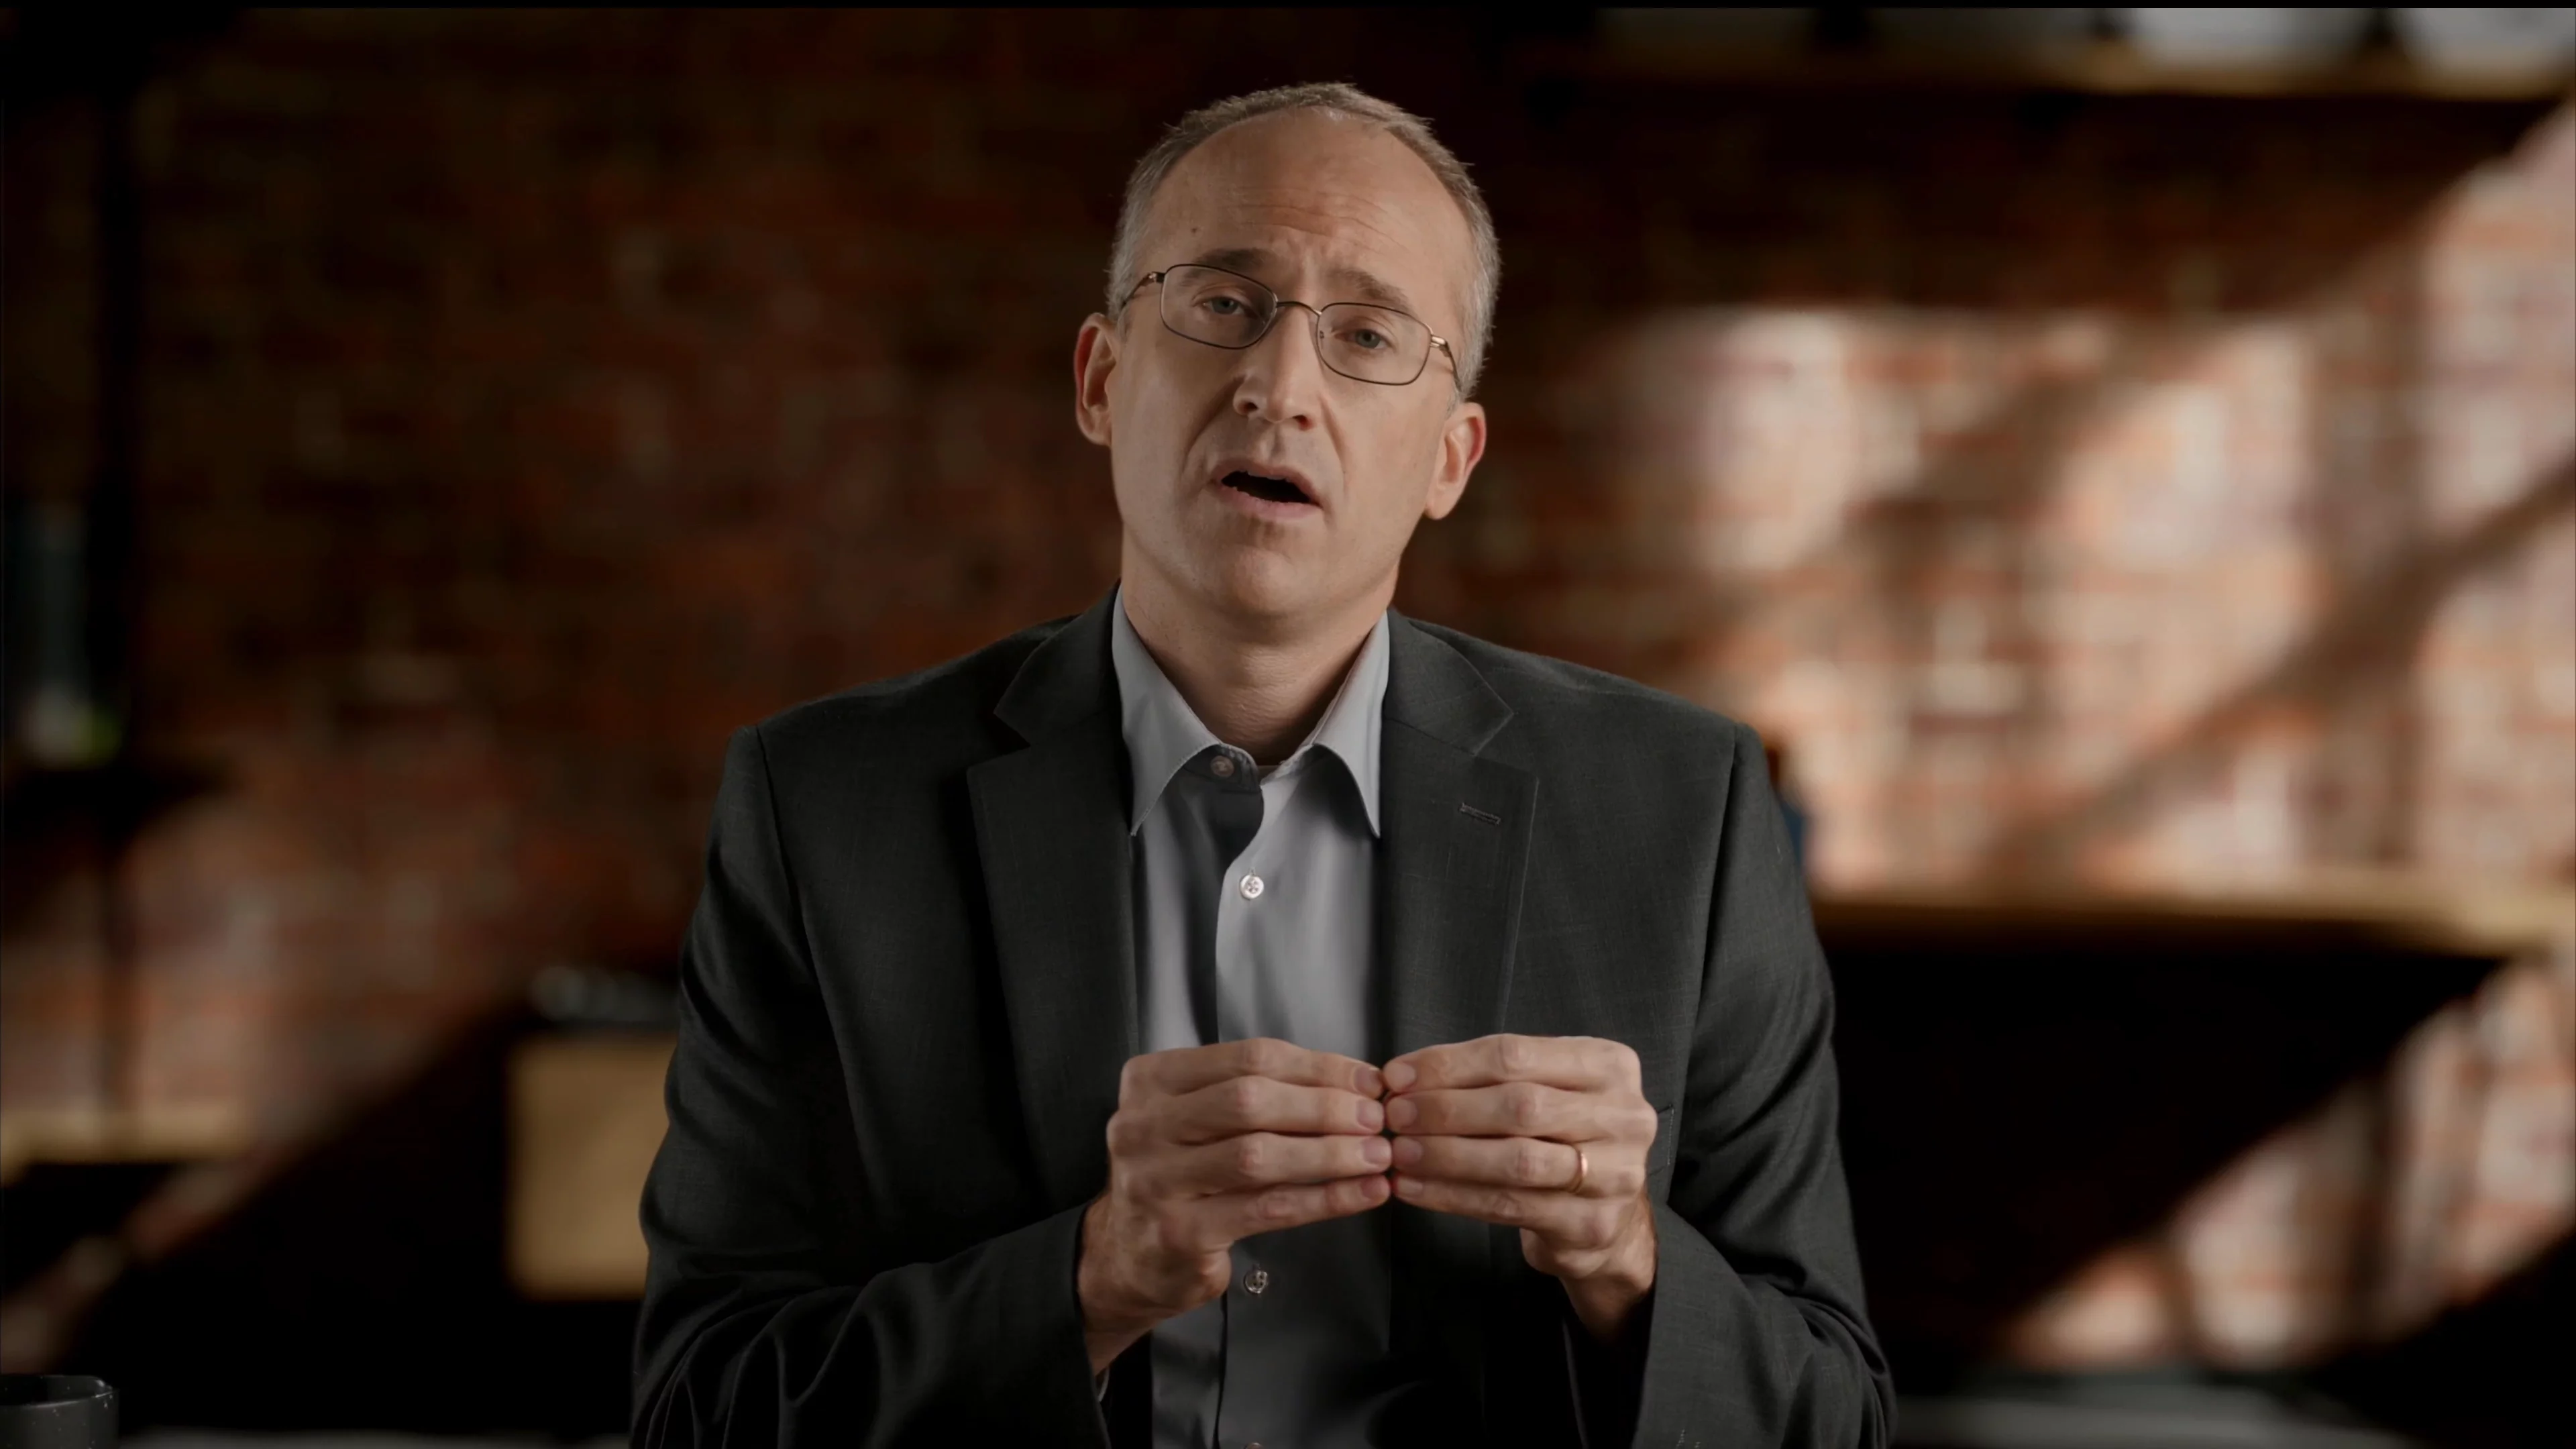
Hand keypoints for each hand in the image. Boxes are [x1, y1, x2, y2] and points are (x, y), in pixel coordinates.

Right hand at [1078, 1038, 1391, 1372]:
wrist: (1126, 1256)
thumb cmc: (1180, 1176)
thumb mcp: (1199, 1120)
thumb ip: (1257, 1096)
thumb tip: (1353, 1084)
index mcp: (1151, 1081)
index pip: (1247, 1058)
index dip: (1316, 1067)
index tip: (1366, 1079)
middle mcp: (1144, 1125)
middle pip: (1250, 1101)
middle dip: (1324, 1107)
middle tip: (1376, 1119)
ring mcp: (1156, 1180)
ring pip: (1258, 1156)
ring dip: (1329, 1153)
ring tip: (1378, 1155)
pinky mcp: (1180, 1232)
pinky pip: (1267, 1209)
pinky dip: (1324, 1199)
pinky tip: (1364, 1194)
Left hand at [1382, 1034, 1659, 1340]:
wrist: (1606, 1216)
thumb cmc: (1560, 1138)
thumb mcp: (1544, 1090)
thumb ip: (1491, 1078)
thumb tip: (1405, 1076)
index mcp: (1609, 1066)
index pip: (1517, 1054)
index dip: (1450, 1064)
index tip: (1398, 1075)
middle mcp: (1623, 1116)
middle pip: (1520, 1105)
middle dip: (1446, 1109)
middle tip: (1395, 1115)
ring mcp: (1615, 1174)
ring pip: (1516, 1160)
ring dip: (1446, 1155)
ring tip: (1399, 1152)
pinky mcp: (1592, 1225)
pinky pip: (1510, 1206)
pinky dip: (1453, 1197)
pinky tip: (1415, 1189)